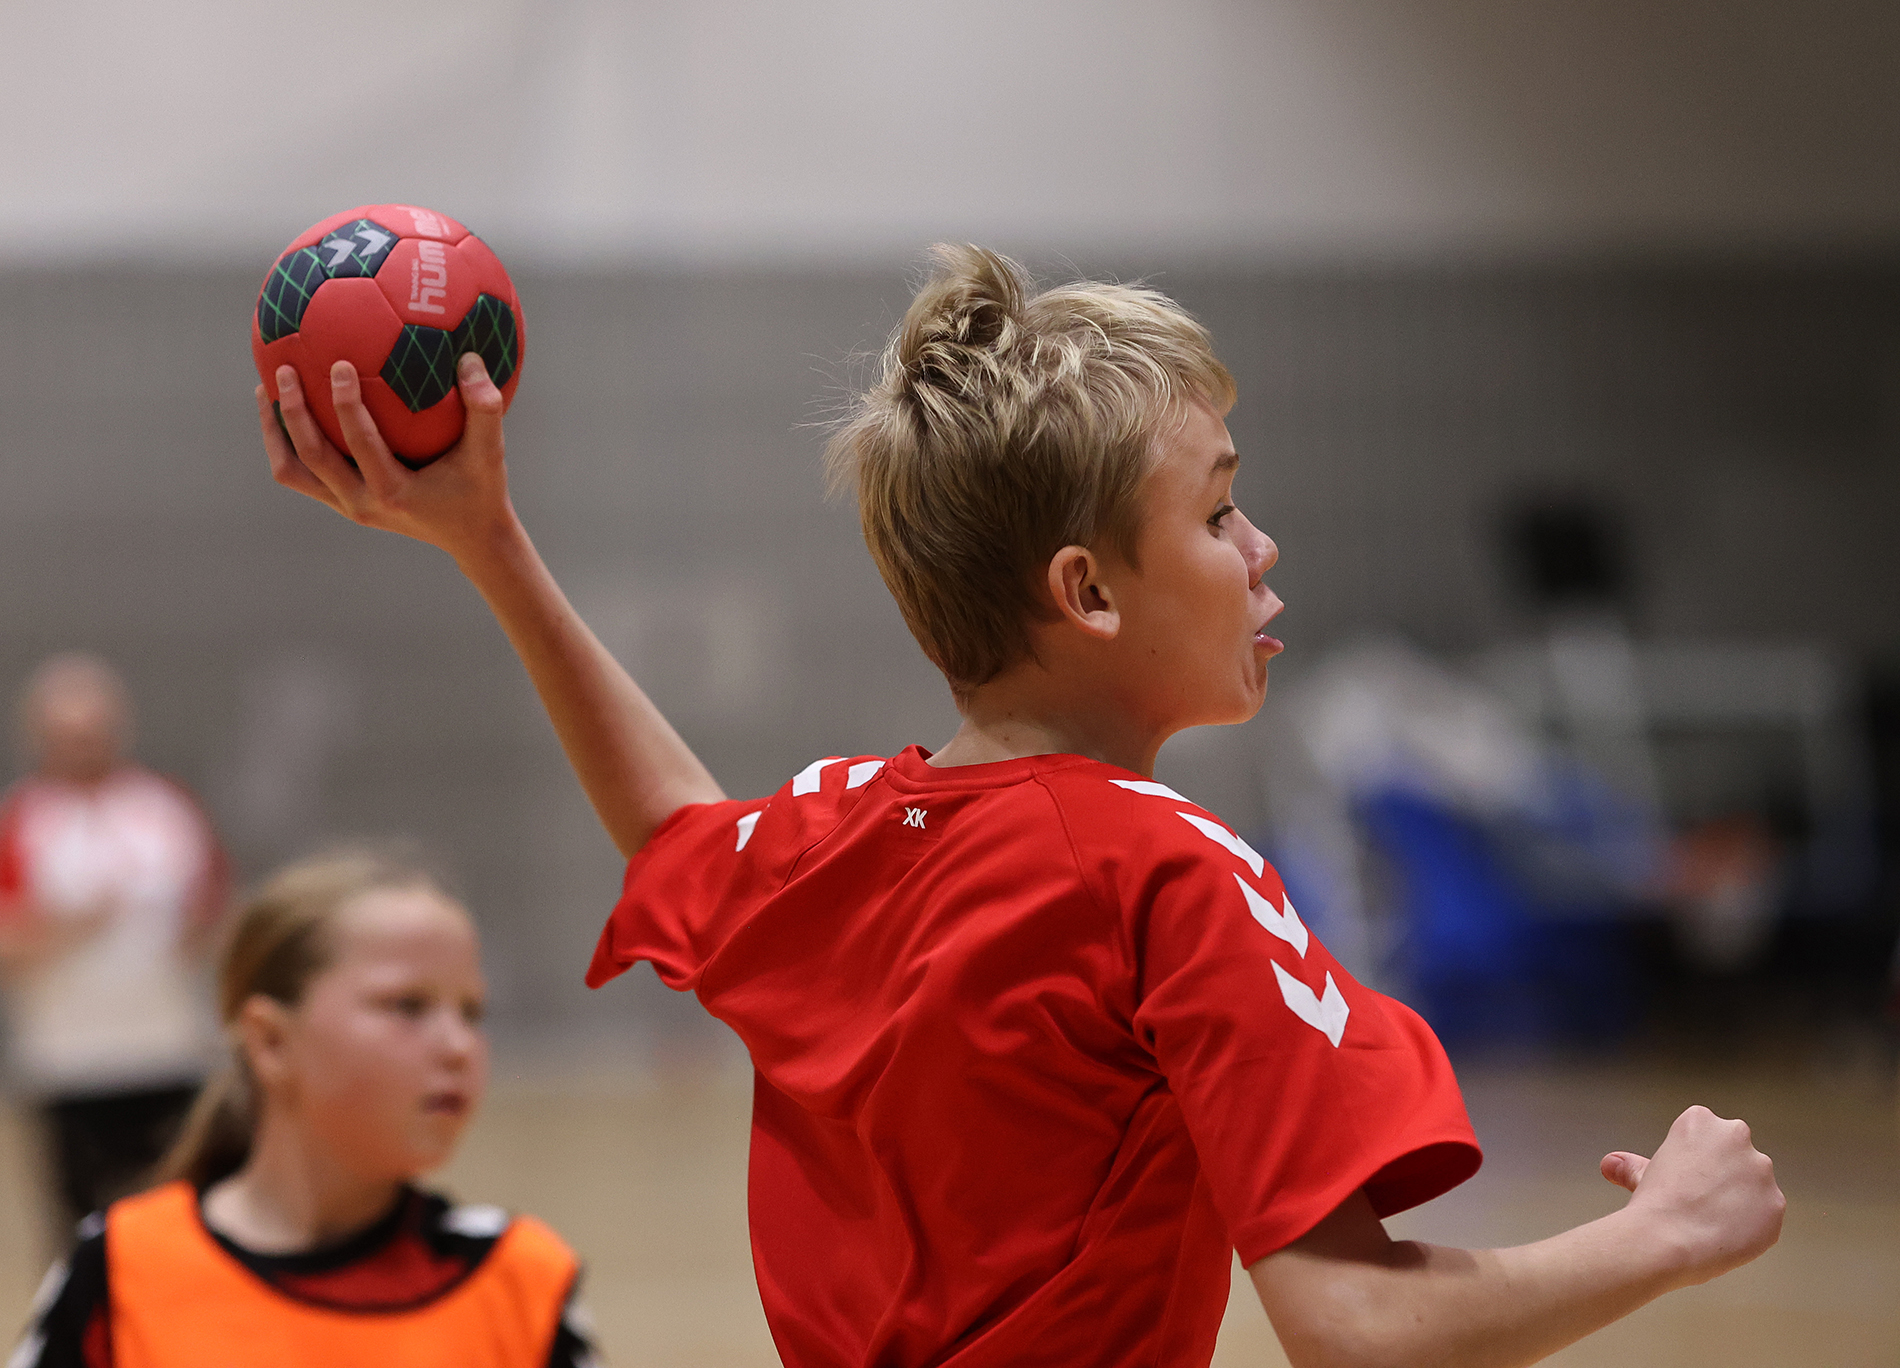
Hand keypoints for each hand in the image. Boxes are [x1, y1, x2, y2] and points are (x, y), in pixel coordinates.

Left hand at [259, 354, 515, 565]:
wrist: (473, 538)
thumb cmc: (482, 491)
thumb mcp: (491, 454)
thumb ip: (485, 408)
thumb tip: (469, 357)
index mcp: (393, 491)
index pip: (358, 444)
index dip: (345, 404)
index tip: (339, 363)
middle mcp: (363, 503)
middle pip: (310, 457)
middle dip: (291, 413)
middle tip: (284, 370)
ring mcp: (348, 506)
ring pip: (293, 471)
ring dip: (275, 432)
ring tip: (265, 391)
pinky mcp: (344, 503)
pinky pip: (302, 474)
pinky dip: (287, 443)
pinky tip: (288, 409)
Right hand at [1600, 1104, 1783, 1285]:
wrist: (1667, 1241)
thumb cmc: (1651, 1204)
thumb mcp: (1640, 1176)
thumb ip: (1633, 1165)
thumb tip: (1610, 1164)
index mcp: (1701, 1120)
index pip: (1707, 1136)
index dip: (1694, 1162)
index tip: (1683, 1180)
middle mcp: (1736, 1136)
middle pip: (1736, 1155)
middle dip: (1723, 1175)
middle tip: (1698, 1201)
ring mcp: (1760, 1171)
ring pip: (1754, 1185)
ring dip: (1741, 1200)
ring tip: (1711, 1222)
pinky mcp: (1775, 1205)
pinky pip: (1765, 1215)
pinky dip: (1751, 1226)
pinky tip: (1726, 1236)